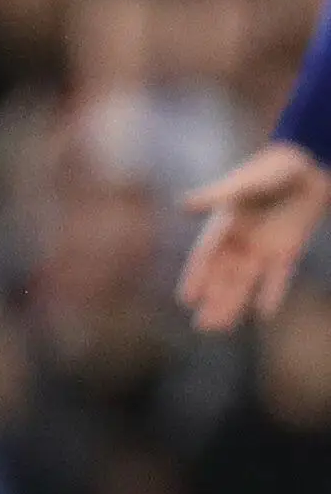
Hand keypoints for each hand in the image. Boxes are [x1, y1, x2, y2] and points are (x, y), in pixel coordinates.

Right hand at [179, 141, 330, 331]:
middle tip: (202, 328)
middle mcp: (240, 240)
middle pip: (224, 276)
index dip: (196, 278)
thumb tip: (184, 205)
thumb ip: (217, 196)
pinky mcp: (288, 250)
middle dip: (214, 301)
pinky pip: (278, 278)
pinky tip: (264, 314)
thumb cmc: (272, 169)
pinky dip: (271, 294)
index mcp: (224, 223)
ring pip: (246, 282)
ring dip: (234, 304)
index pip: (206, 257)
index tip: (185, 300)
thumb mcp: (244, 182)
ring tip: (220, 327)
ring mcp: (264, 247)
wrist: (308, 165)